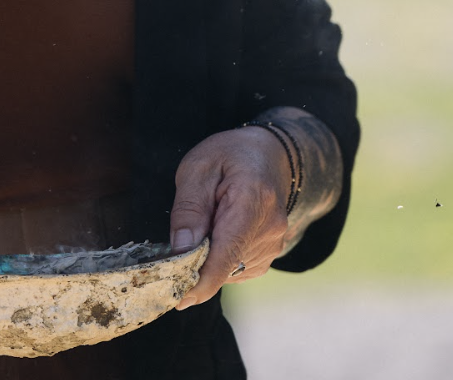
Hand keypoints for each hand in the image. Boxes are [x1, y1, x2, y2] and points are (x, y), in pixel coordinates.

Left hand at [168, 126, 294, 309]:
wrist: (268, 154)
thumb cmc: (230, 156)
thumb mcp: (198, 168)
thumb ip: (189, 209)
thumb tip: (181, 250)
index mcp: (253, 199)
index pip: (227, 252)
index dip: (201, 280)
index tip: (179, 298)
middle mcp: (270, 228)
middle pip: (225, 265)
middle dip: (197, 262)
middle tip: (181, 235)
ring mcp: (274, 244)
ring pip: (229, 271)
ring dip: (209, 260)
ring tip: (207, 221)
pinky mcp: (270, 254)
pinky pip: (237, 269)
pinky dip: (221, 259)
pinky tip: (219, 232)